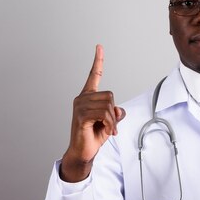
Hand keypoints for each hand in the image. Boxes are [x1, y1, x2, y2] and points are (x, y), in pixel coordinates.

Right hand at [60, 45, 125, 181]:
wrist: (83, 152)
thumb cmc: (93, 136)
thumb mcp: (109, 123)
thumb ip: (115, 114)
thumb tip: (119, 110)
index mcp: (88, 97)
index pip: (94, 76)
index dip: (98, 61)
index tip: (99, 47)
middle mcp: (82, 99)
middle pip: (110, 96)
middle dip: (113, 112)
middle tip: (110, 126)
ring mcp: (80, 106)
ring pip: (108, 106)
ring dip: (112, 121)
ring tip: (107, 130)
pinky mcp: (81, 116)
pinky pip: (103, 115)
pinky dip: (109, 124)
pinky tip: (106, 131)